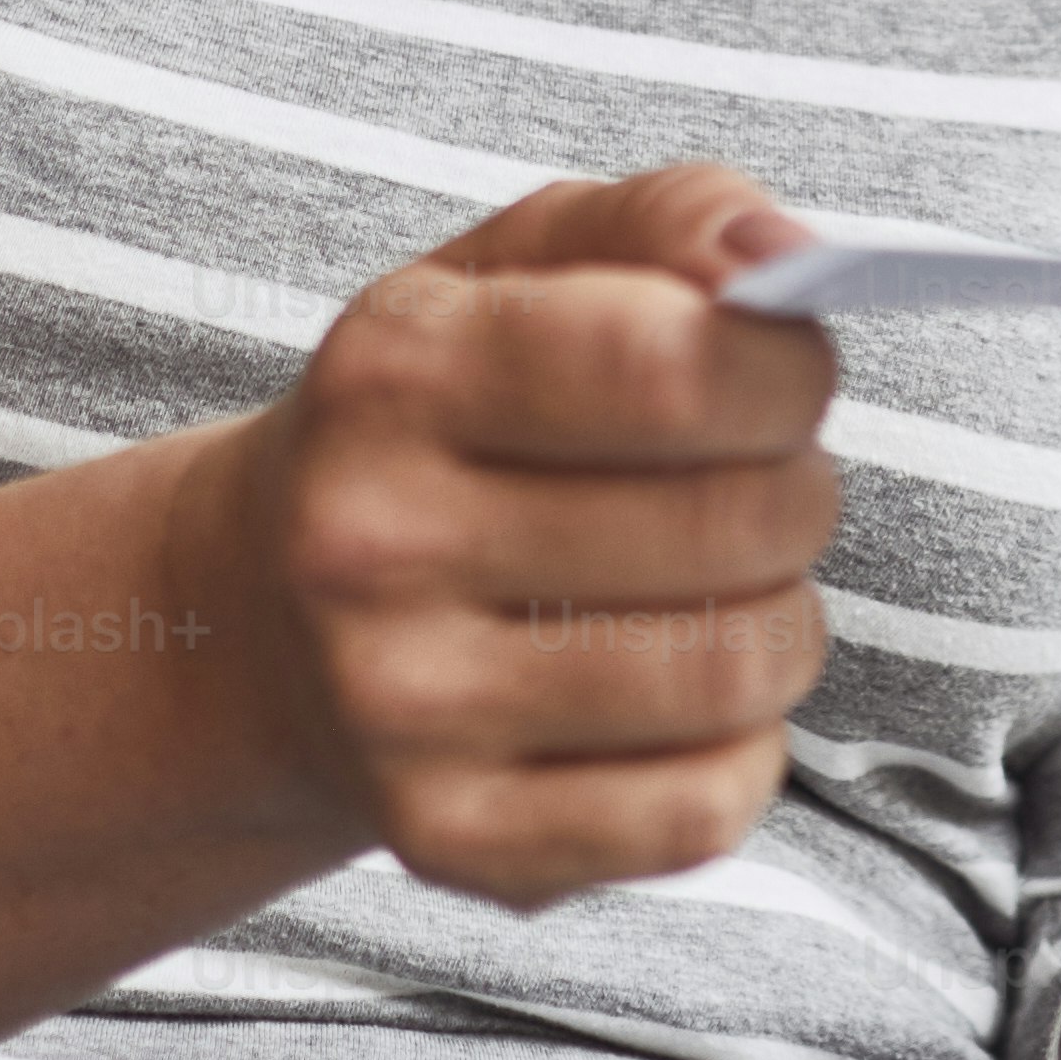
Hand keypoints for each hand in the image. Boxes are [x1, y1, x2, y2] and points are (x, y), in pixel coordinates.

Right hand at [185, 162, 844, 910]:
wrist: (259, 615)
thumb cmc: (447, 413)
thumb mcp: (525, 263)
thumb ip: (670, 218)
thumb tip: (782, 256)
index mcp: (398, 373)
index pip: (673, 364)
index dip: (788, 365)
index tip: (787, 369)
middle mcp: (374, 545)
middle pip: (736, 524)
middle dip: (801, 491)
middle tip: (765, 484)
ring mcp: (402, 712)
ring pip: (735, 672)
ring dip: (785, 621)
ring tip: (729, 588)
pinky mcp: (451, 841)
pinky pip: (701, 814)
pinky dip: (743, 750)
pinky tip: (683, 699)